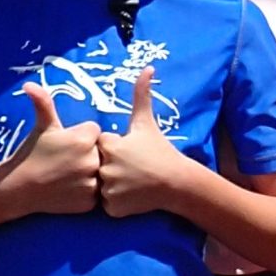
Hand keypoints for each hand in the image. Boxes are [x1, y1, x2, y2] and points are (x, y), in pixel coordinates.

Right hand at [0, 84, 101, 216]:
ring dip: (87, 174)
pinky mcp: (89, 201)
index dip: (81, 138)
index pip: (95, 132)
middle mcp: (91, 160)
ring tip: (66, 176)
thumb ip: (43, 103)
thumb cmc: (31, 153)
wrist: (19, 187)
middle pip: (99, 154)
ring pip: (98, 174)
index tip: (66, 146)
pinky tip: (68, 189)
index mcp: (84, 138)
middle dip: (86, 156)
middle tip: (65, 162)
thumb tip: (29, 83)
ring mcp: (91, 182)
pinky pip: (95, 194)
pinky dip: (84, 193)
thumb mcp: (42, 127)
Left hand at [95, 68, 185, 217]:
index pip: (99, 146)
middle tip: (131, 169)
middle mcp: (105, 166)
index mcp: (109, 145)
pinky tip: (132, 195)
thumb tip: (148, 68)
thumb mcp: (147, 122)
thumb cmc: (160, 151)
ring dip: (113, 185)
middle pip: (98, 166)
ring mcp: (109, 189)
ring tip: (132, 182)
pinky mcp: (113, 207)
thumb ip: (141, 94)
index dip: (113, 149)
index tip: (130, 152)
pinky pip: (107, 204)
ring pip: (101, 186)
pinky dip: (117, 202)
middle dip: (111, 167)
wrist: (177, 182)